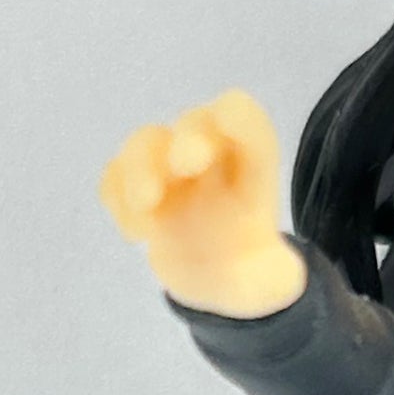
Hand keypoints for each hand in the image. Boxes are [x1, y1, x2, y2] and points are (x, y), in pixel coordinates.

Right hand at [99, 89, 306, 316]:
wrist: (215, 277)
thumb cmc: (251, 267)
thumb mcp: (272, 274)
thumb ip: (274, 272)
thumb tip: (278, 275)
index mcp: (248, 162)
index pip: (243, 117)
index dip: (235, 118)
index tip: (229, 130)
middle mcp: (207, 153)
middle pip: (194, 125)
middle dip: (188, 139)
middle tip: (184, 165)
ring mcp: (167, 166)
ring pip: (147, 143)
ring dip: (140, 167)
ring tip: (145, 209)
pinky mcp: (136, 185)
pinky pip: (115, 175)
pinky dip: (116, 197)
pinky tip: (136, 234)